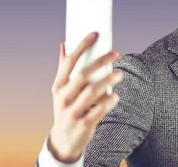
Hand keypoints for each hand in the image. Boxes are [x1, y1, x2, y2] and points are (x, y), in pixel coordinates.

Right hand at [48, 32, 123, 162]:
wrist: (63, 142)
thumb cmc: (66, 110)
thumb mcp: (61, 91)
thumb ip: (64, 69)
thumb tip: (64, 44)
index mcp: (58, 86)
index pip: (69, 62)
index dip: (82, 46)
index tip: (95, 34)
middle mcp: (63, 97)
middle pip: (83, 74)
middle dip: (100, 61)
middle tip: (115, 53)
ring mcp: (72, 111)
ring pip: (92, 92)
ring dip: (107, 81)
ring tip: (119, 74)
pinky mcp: (83, 124)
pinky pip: (98, 111)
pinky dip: (108, 102)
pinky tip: (116, 97)